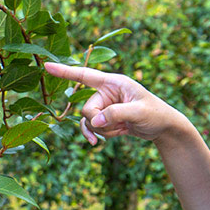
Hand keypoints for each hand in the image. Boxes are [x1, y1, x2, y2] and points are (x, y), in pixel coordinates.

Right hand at [44, 62, 186, 145]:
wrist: (164, 128)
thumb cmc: (156, 114)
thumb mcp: (139, 113)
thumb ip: (115, 114)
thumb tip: (94, 121)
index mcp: (114, 82)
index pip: (85, 75)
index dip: (65, 71)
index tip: (46, 66)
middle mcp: (106, 92)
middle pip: (86, 109)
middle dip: (99, 122)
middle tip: (118, 125)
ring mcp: (104, 106)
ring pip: (88, 121)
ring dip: (102, 130)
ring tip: (121, 130)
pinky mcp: (105, 118)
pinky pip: (90, 127)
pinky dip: (93, 134)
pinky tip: (96, 144)